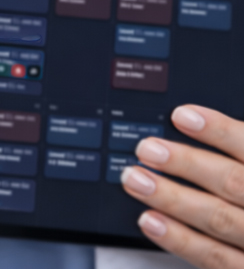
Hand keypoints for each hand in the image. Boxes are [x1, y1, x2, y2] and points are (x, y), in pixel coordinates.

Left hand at [122, 104, 243, 266]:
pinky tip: (151, 221)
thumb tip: (202, 120)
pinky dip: (180, 240)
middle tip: (147, 149)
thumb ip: (240, 146)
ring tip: (136, 180)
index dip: (219, 130)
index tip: (181, 115)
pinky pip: (215, 259)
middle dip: (186, 163)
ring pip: (217, 219)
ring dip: (172, 199)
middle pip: (231, 182)